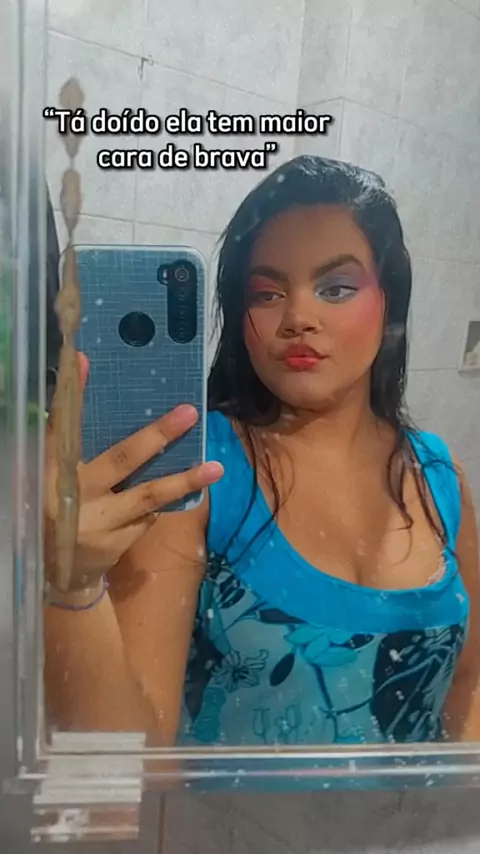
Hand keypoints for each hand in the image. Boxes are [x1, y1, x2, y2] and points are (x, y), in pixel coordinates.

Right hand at [44, 353, 222, 591]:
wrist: (61, 573)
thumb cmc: (59, 508)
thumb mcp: (57, 476)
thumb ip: (74, 445)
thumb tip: (90, 383)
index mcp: (52, 471)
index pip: (61, 427)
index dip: (73, 394)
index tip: (82, 361)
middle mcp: (74, 495)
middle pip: (120, 459)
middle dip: (157, 436)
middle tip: (189, 412)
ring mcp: (100, 522)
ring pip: (147, 495)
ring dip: (184, 480)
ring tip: (216, 467)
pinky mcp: (119, 542)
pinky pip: (150, 513)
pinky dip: (168, 499)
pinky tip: (189, 487)